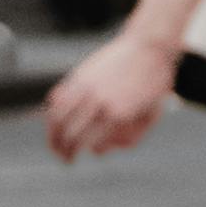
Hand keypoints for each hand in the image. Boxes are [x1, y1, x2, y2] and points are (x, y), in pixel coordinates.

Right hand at [43, 27, 176, 163]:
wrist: (149, 46)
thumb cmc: (153, 85)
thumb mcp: (150, 117)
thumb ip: (128, 139)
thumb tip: (97, 151)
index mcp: (117, 114)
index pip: (87, 143)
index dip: (77, 154)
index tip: (72, 160)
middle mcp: (99, 101)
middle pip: (70, 133)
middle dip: (63, 150)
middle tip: (63, 159)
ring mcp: (87, 86)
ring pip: (58, 115)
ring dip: (52, 134)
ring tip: (54, 144)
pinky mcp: (81, 74)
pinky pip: (59, 95)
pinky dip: (53, 110)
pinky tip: (54, 119)